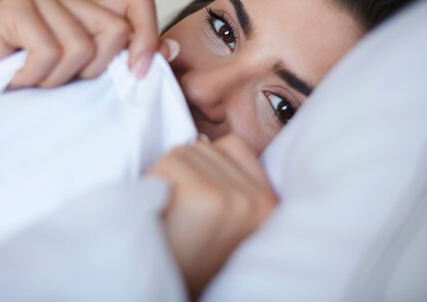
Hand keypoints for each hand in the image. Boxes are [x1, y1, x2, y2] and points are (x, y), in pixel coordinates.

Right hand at [0, 0, 171, 88]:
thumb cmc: (26, 89)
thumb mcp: (82, 79)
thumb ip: (122, 62)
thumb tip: (171, 51)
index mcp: (88, 12)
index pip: (139, 2)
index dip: (147, 35)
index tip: (136, 73)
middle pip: (115, 30)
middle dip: (93, 72)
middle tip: (62, 82)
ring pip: (82, 48)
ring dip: (57, 81)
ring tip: (34, 81)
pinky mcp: (15, 7)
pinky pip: (49, 52)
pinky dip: (33, 79)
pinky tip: (15, 78)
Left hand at [147, 134, 277, 299]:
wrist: (163, 288)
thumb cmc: (189, 255)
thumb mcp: (227, 219)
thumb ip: (228, 181)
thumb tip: (197, 139)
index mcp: (270, 204)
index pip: (235, 145)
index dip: (205, 162)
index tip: (192, 192)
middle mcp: (258, 200)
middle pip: (206, 147)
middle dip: (185, 170)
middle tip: (179, 208)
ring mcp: (233, 197)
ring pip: (187, 151)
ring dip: (169, 174)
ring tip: (170, 209)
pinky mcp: (205, 196)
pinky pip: (172, 160)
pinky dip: (156, 178)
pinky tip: (161, 208)